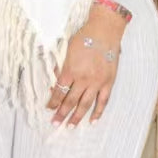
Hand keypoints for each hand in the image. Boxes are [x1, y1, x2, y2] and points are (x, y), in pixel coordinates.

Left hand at [45, 5, 127, 127]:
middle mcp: (84, 78)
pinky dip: (98, 112)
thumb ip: (60, 67)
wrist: (105, 30)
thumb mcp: (66, 50)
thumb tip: (53, 82)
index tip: (49, 108)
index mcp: (71, 70)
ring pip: (85, 104)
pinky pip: (103, 101)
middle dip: (61, 113)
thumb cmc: (84, 37)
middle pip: (70, 101)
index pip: (59, 91)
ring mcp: (97, 82)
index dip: (53, 101)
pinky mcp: (109, 82)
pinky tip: (92, 121)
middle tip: (55, 124)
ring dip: (77, 117)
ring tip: (70, 127)